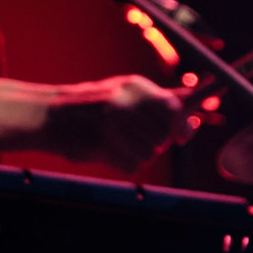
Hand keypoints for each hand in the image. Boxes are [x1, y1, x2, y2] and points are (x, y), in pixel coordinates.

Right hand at [48, 74, 191, 174]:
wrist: (51, 115)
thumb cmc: (98, 105)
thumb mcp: (129, 91)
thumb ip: (164, 98)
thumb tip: (201, 100)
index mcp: (136, 86)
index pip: (173, 105)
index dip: (184, 123)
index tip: (187, 135)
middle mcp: (126, 102)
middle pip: (165, 135)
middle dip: (160, 140)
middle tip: (140, 135)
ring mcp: (112, 124)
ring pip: (151, 153)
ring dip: (142, 153)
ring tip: (120, 141)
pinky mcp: (101, 145)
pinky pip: (133, 165)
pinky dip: (126, 163)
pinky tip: (111, 151)